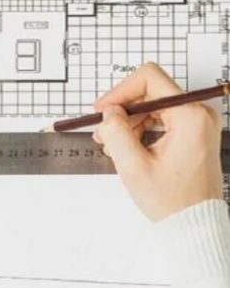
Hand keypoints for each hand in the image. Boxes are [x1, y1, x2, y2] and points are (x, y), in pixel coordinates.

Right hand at [94, 62, 223, 221]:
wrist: (194, 222)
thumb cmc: (172, 200)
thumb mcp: (133, 166)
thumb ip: (116, 132)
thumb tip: (109, 112)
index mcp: (190, 117)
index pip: (149, 79)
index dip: (120, 90)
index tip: (104, 109)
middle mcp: (198, 113)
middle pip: (149, 90)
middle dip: (122, 109)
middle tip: (103, 131)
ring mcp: (197, 121)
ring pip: (152, 103)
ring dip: (128, 119)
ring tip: (112, 142)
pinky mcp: (192, 129)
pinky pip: (159, 115)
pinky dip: (140, 126)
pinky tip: (127, 144)